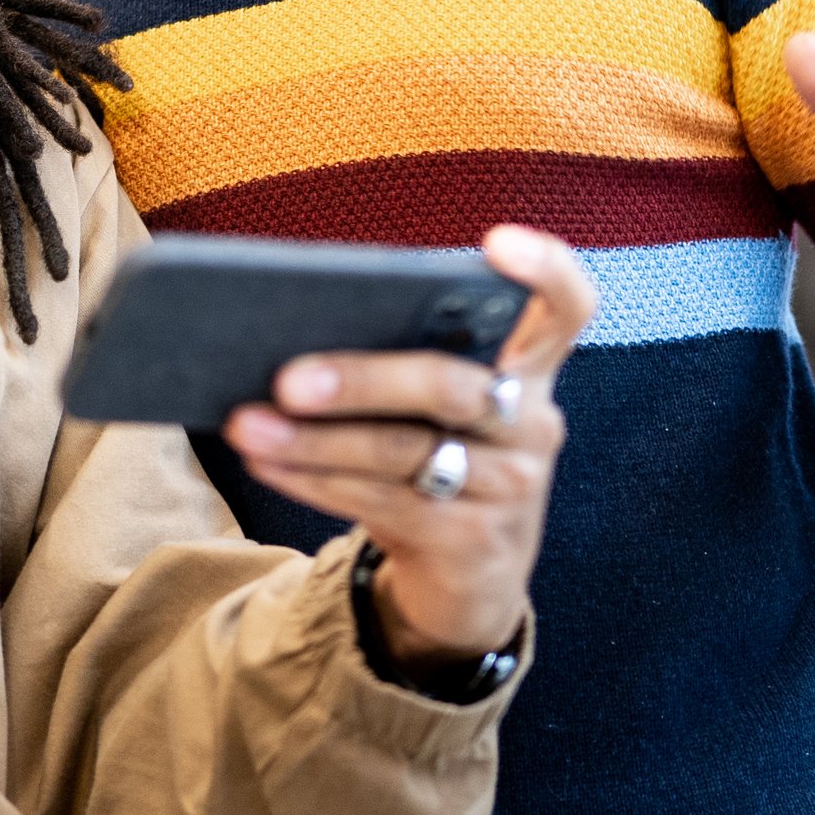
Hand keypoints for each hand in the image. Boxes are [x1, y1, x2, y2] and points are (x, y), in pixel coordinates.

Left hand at [222, 226, 596, 671]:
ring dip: (314, 441)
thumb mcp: (442, 404)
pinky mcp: (474, 543)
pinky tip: (267, 461)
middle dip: (361, 380)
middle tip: (286, 377)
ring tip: (247, 425)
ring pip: (405, 453)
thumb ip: (407, 355)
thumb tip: (292, 323)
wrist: (473, 573)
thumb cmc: (442, 451)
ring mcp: (511, 488)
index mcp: (532, 365)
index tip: (495, 241)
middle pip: (451, 387)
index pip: (568, 305)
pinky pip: (383, 504)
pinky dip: (315, 480)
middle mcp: (534, 423)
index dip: (545, 269)